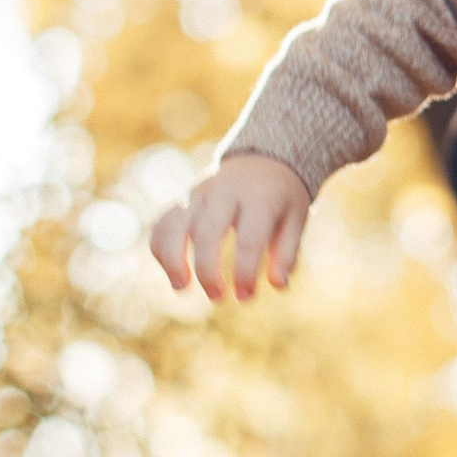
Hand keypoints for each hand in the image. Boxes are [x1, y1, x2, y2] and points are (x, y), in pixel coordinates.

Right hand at [149, 155, 309, 302]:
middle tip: (217, 297)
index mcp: (259, 197)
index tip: (246, 296)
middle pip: (206, 231)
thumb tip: (277, 286)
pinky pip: (163, 222)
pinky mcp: (183, 198)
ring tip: (181, 287)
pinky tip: (172, 270)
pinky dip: (160, 247)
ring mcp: (199, 193)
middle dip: (207, 269)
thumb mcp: (296, 219)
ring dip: (172, 259)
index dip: (245, 271)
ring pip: (175, 224)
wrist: (263, 159)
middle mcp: (225, 192)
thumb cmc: (281, 197)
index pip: (249, 238)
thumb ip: (286, 252)